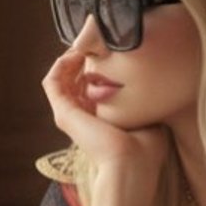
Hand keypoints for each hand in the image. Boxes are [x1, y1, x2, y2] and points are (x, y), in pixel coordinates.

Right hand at [41, 47, 168, 205]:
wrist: (132, 164)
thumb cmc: (145, 149)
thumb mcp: (146, 117)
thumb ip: (142, 102)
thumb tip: (153, 83)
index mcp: (100, 121)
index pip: (90, 88)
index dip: (97, 67)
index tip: (110, 51)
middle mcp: (82, 118)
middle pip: (73, 81)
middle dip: (82, 59)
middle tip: (94, 41)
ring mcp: (70, 116)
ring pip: (60, 79)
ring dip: (69, 58)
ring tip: (84, 43)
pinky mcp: (63, 113)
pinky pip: (52, 82)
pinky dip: (61, 64)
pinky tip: (75, 53)